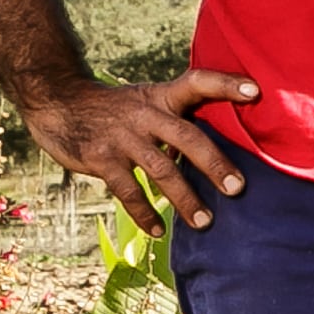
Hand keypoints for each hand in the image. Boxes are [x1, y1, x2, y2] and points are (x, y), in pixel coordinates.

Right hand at [32, 71, 258, 231]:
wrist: (58, 103)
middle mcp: (145, 114)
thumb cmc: (116, 108)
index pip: (197, 82)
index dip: (226, 84)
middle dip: (214, 164)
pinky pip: (128, 191)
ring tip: (204, 222)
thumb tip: (222, 147)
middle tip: (237, 188)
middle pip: (187, 137)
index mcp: (162, 97)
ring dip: (184, 199)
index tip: (255, 91)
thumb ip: (178, 117)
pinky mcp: (101, 159)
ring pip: (160, 170)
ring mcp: (122, 137)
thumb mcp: (147, 100)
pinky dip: (144, 213)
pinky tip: (159, 231)